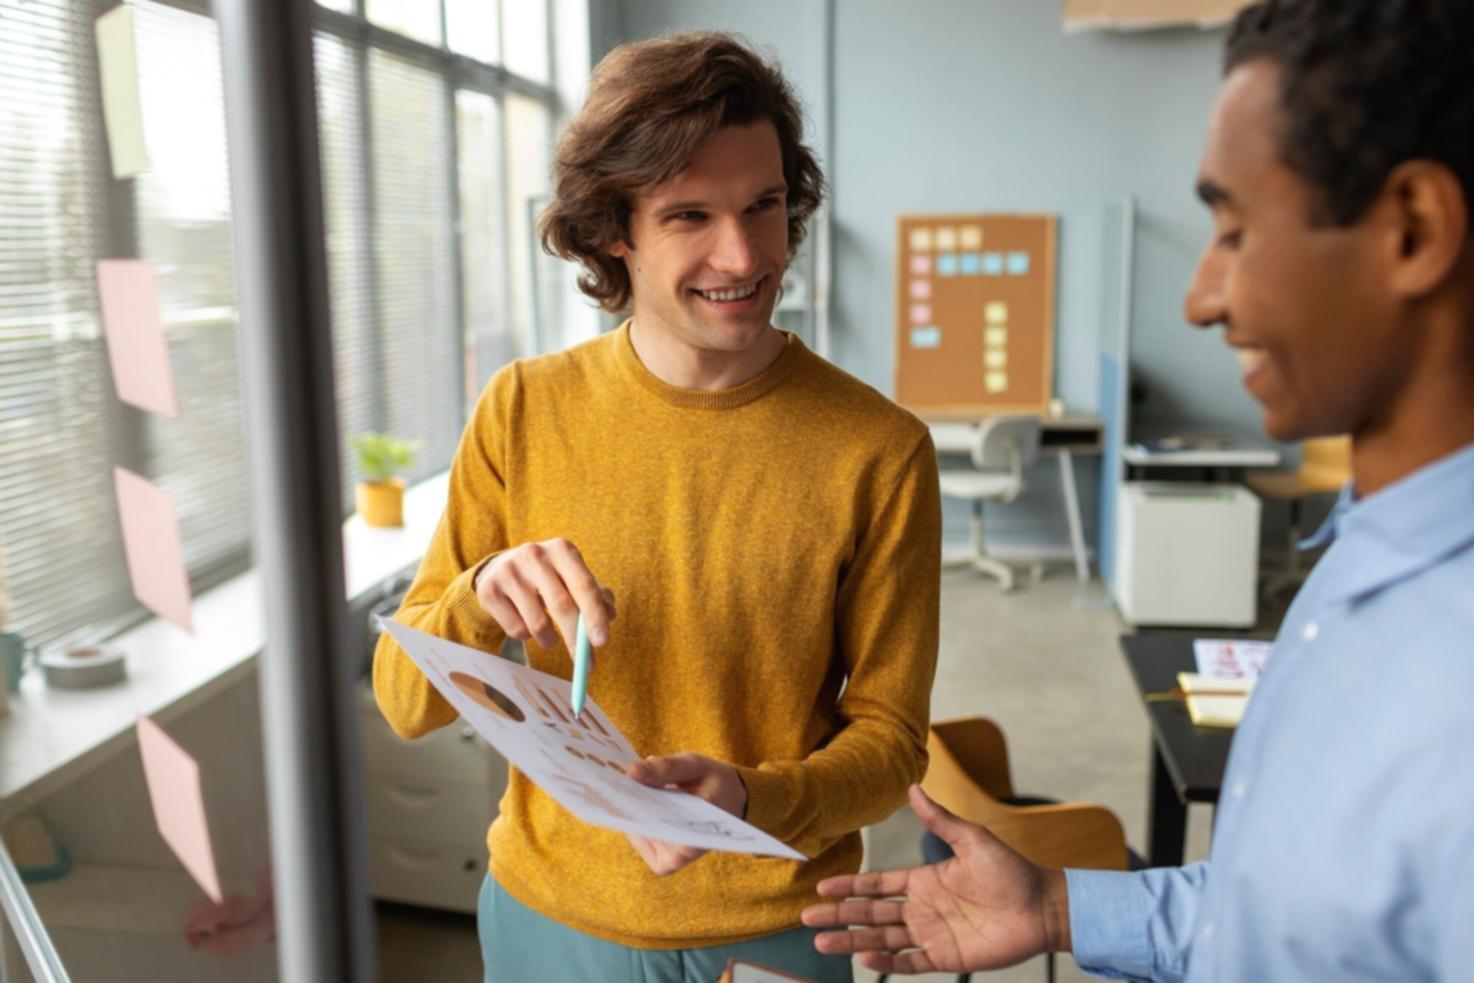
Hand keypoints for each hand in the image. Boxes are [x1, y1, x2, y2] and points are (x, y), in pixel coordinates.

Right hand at [474, 538, 615, 654]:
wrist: (502, 568)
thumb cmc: (549, 578)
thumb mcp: (572, 580)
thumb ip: (595, 596)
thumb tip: (610, 615)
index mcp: (562, 550)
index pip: (584, 586)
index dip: (595, 615)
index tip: (602, 642)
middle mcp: (534, 554)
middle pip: (561, 605)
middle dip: (576, 640)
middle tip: (587, 664)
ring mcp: (508, 571)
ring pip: (537, 623)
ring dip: (549, 640)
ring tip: (550, 638)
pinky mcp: (488, 589)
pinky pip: (516, 629)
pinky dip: (526, 636)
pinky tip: (525, 623)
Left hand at [624, 753, 747, 875]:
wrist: (733, 801)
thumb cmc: (714, 782)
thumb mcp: (695, 765)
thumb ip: (666, 768)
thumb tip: (631, 772)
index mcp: (694, 835)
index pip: (653, 825)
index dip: (631, 806)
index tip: (616, 787)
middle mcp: (681, 856)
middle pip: (642, 830)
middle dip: (628, 806)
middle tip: (614, 783)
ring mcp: (670, 862)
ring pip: (638, 835)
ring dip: (630, 813)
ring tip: (624, 789)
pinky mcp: (663, 863)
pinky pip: (640, 842)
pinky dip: (635, 822)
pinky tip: (635, 802)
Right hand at [800, 785, 1070, 975]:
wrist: (1042, 907)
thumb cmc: (1011, 871)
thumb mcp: (972, 840)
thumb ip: (940, 820)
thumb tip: (913, 788)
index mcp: (924, 881)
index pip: (878, 885)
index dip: (850, 886)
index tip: (822, 886)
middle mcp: (922, 909)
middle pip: (871, 913)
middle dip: (839, 915)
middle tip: (807, 917)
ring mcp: (932, 935)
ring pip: (882, 938)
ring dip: (852, 940)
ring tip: (822, 942)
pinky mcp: (947, 958)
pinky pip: (910, 962)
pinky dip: (886, 961)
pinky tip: (864, 958)